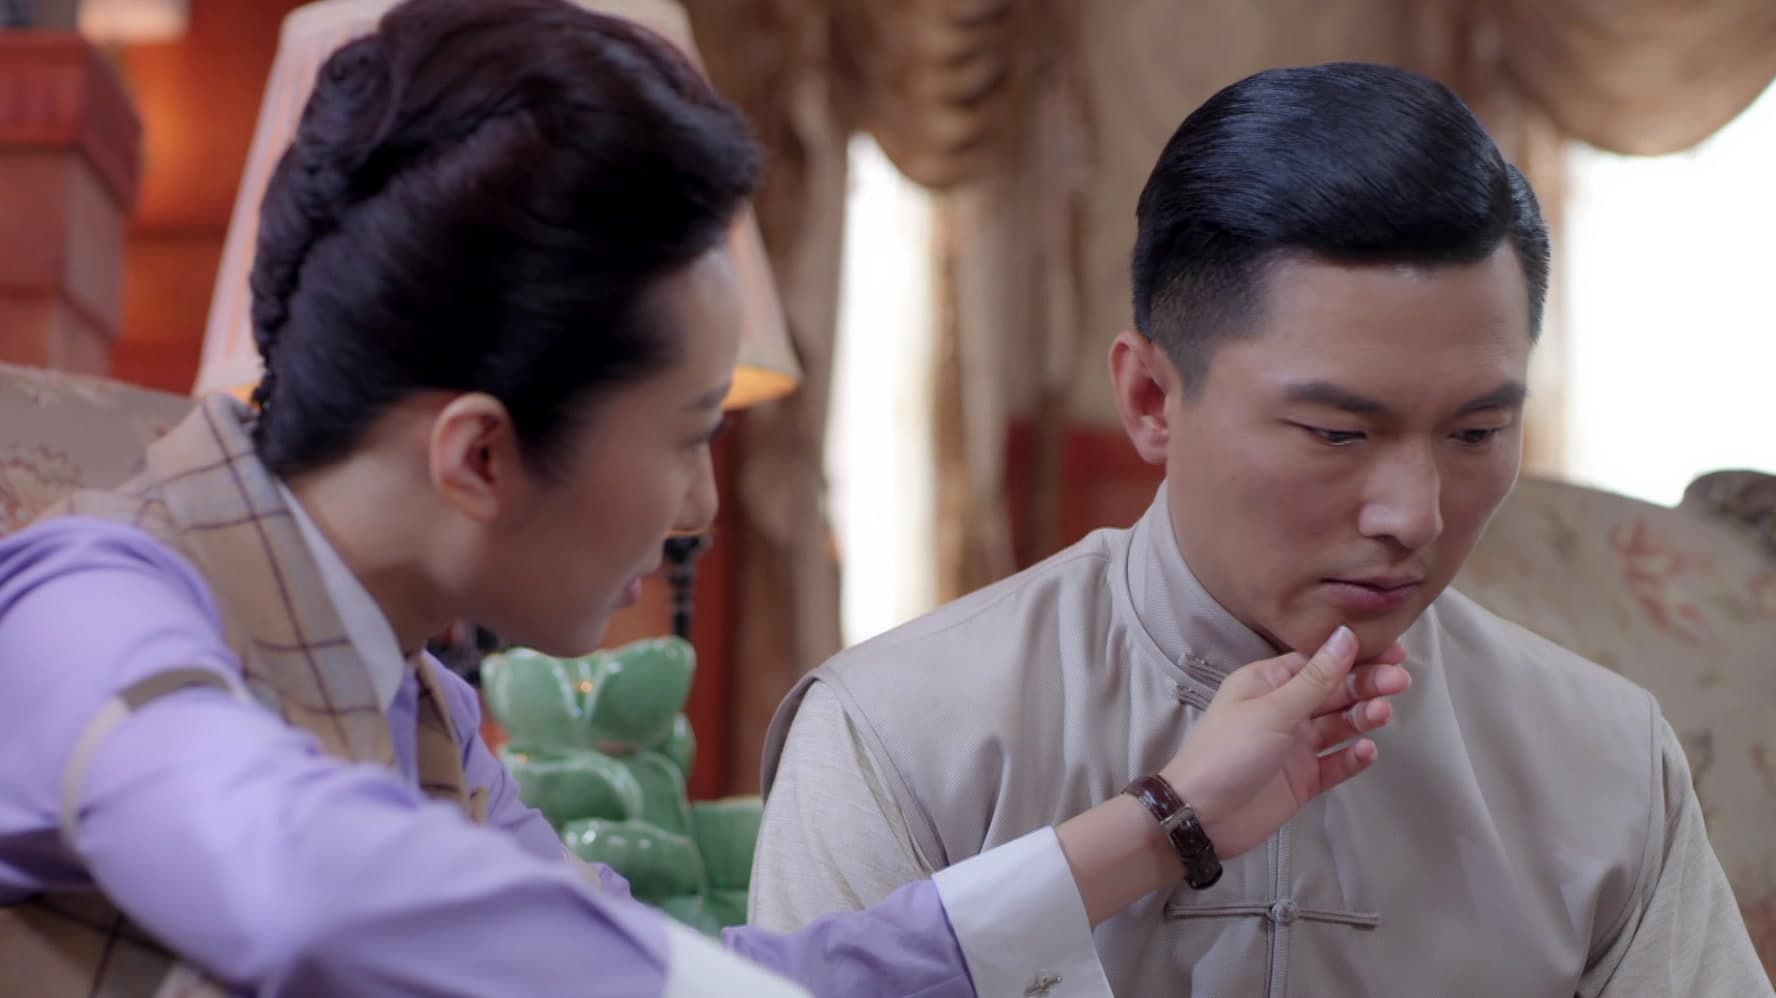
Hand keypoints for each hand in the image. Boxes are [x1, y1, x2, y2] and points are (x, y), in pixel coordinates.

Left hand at [1160, 626, 1410, 860]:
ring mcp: (1294, 747)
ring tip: (1382, 713)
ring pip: (1338, 726)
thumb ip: (1315, 678)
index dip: (1354, 656)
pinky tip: (1366, 750)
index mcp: (1266, 684)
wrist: (1201, 817)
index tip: (1394, 652)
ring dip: (1363, 717)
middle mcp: (1283, 711)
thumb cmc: (1227, 752)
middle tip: (1399, 682)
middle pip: (1333, 692)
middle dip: (1366, 685)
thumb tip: (1345, 635)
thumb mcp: (1273, 709)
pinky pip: (1335, 763)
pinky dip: (1352, 756)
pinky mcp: (1302, 780)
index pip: (1318, 662)